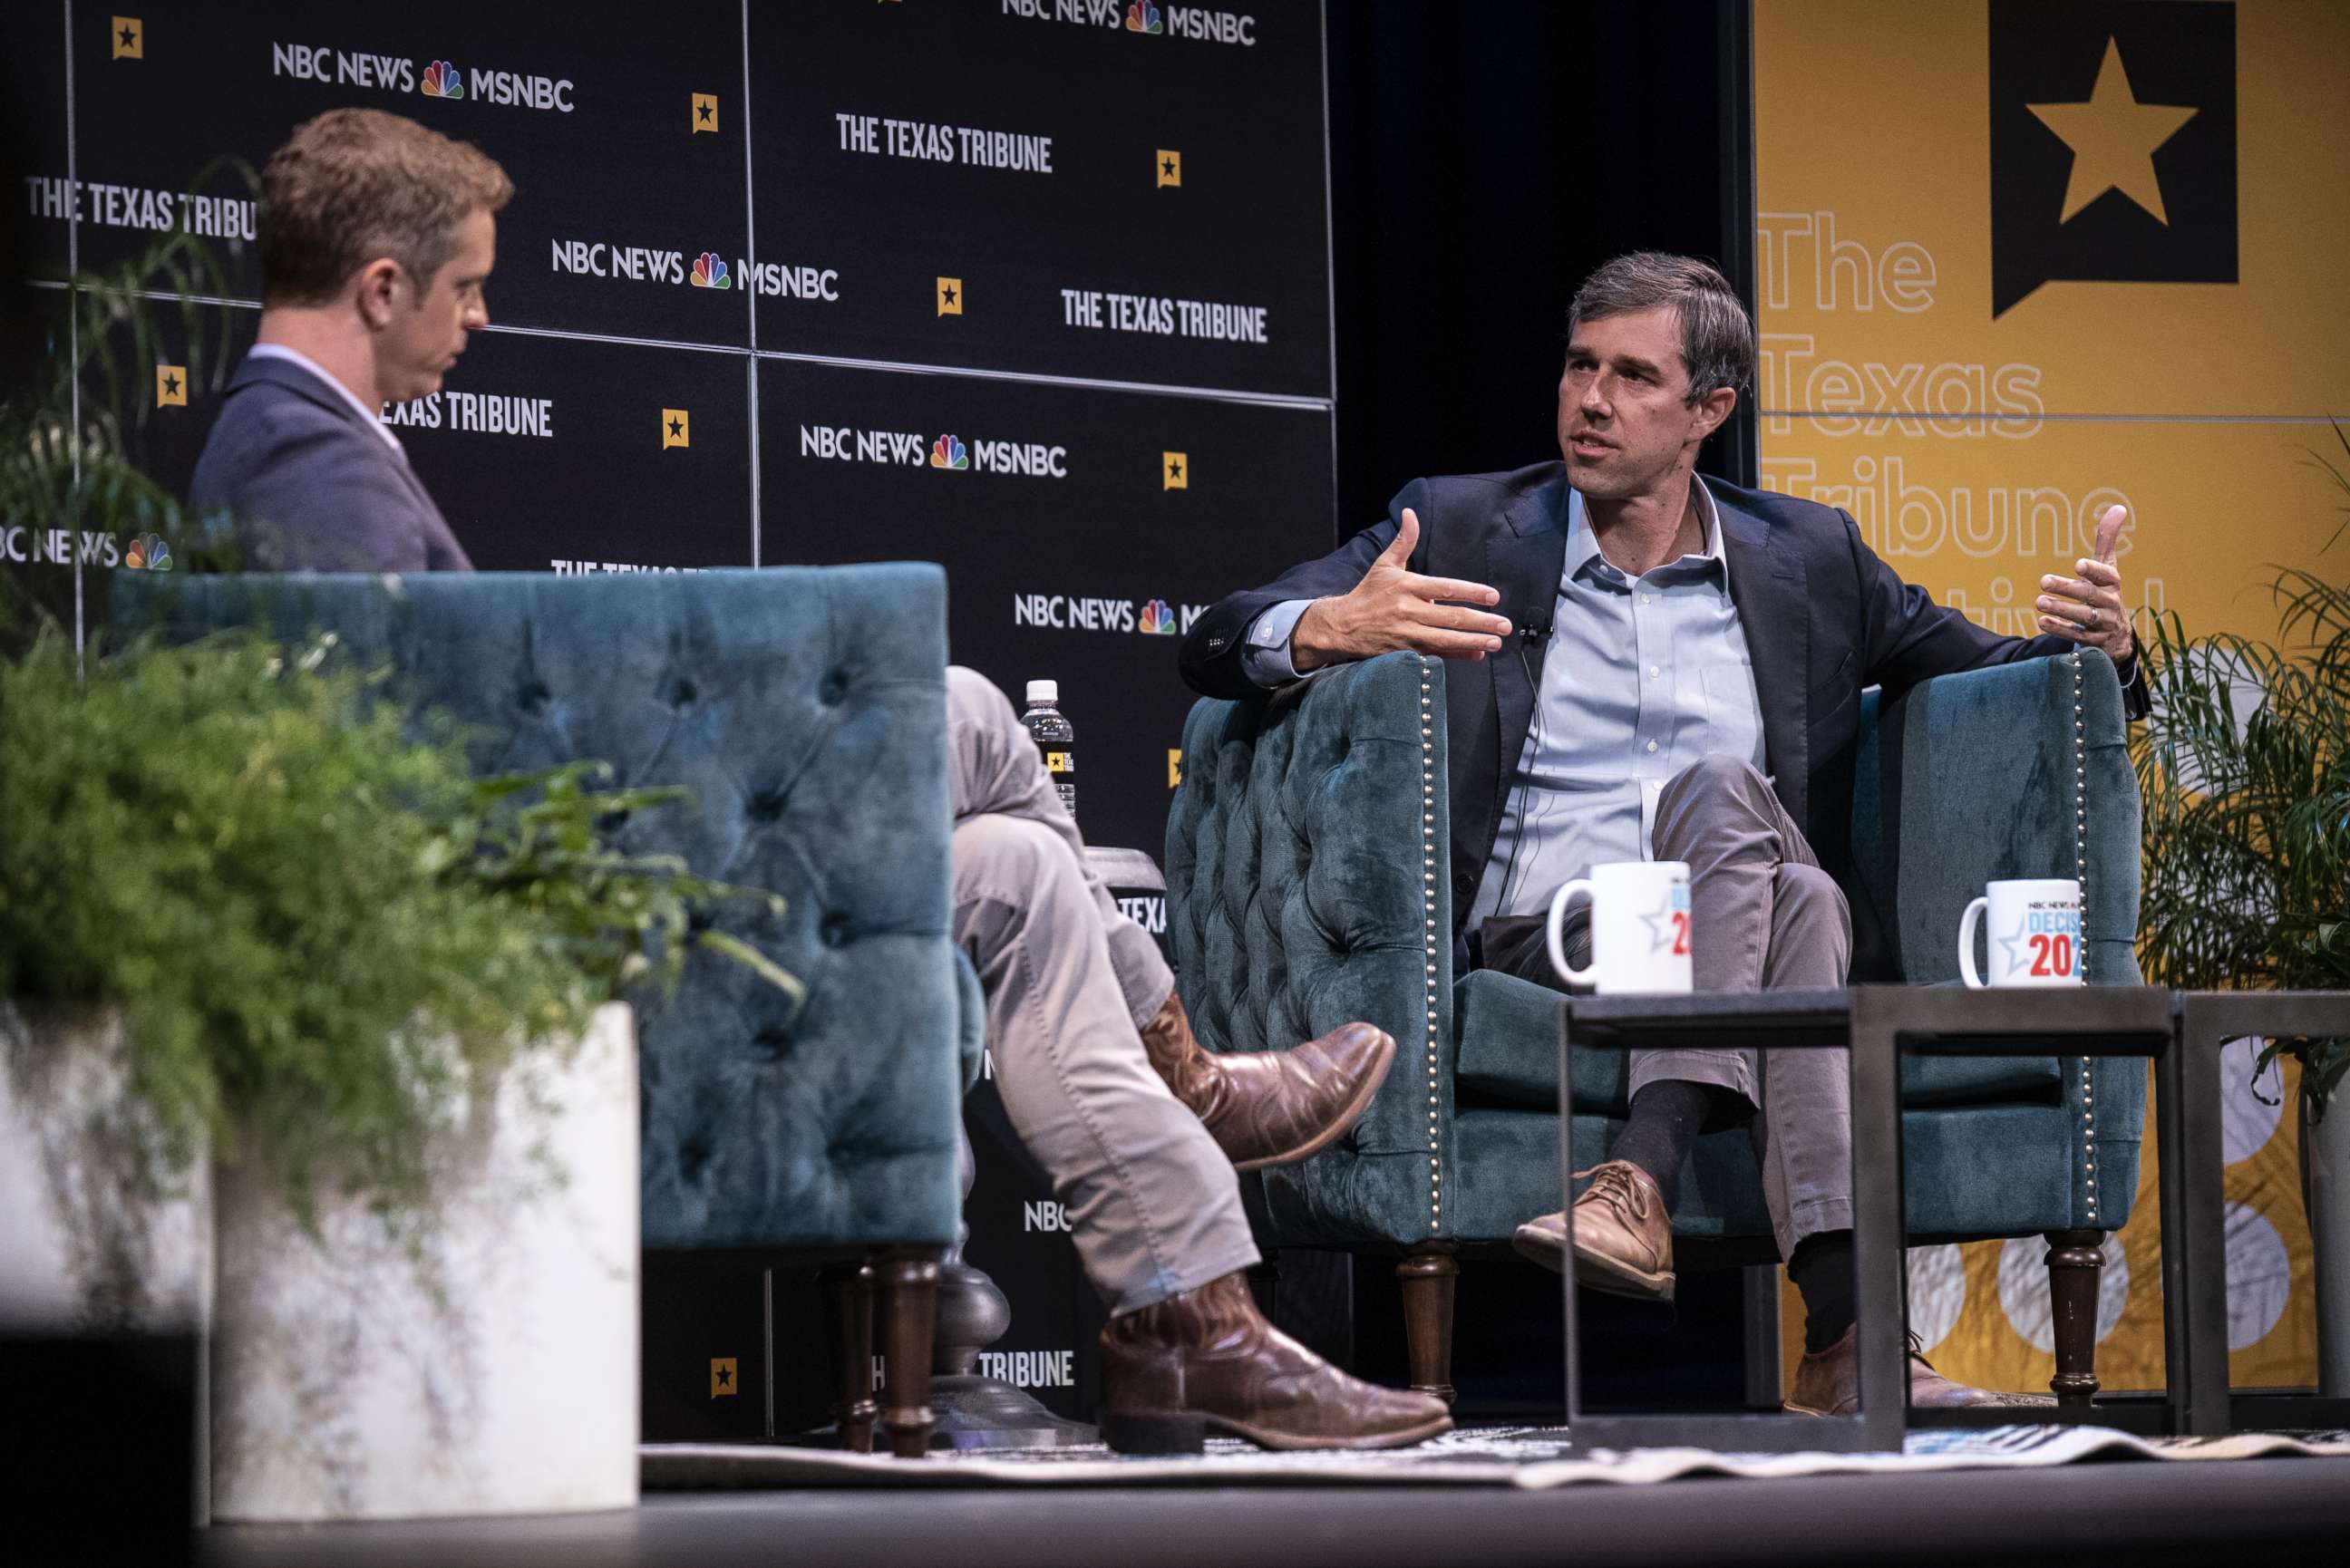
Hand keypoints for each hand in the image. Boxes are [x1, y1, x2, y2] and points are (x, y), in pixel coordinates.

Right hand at [1292, 508, 1512, 670]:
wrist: (1342, 626)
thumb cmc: (1368, 594)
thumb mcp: (1384, 565)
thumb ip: (1404, 541)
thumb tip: (1410, 513)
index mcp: (1407, 587)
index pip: (1446, 589)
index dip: (1471, 592)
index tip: (1493, 596)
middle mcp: (1408, 611)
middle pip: (1451, 617)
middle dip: (1481, 621)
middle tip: (1504, 623)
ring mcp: (1407, 634)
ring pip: (1446, 639)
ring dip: (1474, 640)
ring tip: (1497, 641)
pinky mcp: (1404, 652)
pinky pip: (1436, 655)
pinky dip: (1458, 655)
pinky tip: (1477, 654)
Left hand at [2036, 504, 2136, 667]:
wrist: (2116, 634)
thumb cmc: (2104, 592)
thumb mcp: (2106, 567)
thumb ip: (2107, 540)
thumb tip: (2119, 507)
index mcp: (2112, 582)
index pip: (2106, 574)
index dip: (2094, 570)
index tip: (2078, 564)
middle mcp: (2111, 602)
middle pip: (2090, 595)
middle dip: (2067, 588)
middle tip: (2043, 581)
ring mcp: (2104, 624)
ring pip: (2084, 617)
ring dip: (2061, 609)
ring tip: (2039, 602)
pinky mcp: (2095, 642)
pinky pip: (2078, 637)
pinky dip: (2060, 629)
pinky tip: (2042, 621)